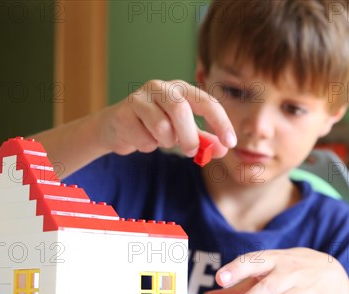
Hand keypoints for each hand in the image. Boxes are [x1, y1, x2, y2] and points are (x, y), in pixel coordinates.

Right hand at [100, 80, 236, 157]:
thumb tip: (224, 149)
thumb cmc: (154, 126)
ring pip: (162, 127)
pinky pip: (144, 137)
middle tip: (191, 152)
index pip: (207, 102)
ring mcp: (140, 97)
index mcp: (181, 89)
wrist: (117, 127)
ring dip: (165, 142)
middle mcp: (161, 87)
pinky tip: (140, 138)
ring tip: (159, 139)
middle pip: (181, 111)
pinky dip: (147, 145)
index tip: (231, 143)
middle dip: (189, 136)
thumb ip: (204, 140)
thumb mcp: (183, 132)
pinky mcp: (123, 112)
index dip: (221, 123)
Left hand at [210, 248, 348, 293]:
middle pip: (268, 287)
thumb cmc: (291, 273)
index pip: (254, 260)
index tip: (220, 278)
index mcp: (275, 259)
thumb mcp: (268, 271)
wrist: (333, 276)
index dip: (236, 269)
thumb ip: (240, 285)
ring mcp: (308, 288)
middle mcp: (292, 271)